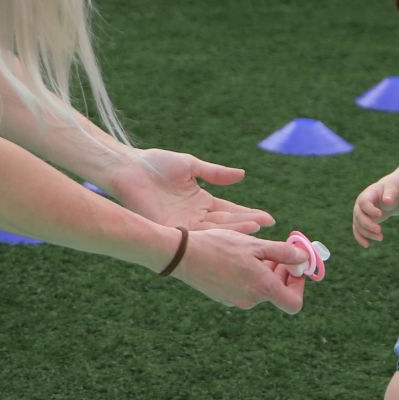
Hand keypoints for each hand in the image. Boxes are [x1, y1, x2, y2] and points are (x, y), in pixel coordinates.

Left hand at [108, 149, 273, 233]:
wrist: (129, 168)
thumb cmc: (157, 164)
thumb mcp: (192, 166)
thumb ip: (216, 173)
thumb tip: (242, 175)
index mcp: (200, 202)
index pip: (230, 211)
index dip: (248, 214)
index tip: (268, 218)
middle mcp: (195, 216)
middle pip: (226, 224)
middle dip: (248, 225)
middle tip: (269, 228)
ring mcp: (184, 224)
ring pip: (215, 231)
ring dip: (235, 231)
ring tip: (256, 231)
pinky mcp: (171, 228)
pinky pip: (196, 234)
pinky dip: (213, 235)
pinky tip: (228, 235)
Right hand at [172, 229, 307, 312]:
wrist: (182, 255)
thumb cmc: (219, 246)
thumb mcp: (255, 245)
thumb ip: (283, 253)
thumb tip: (304, 259)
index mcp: (262, 288)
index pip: (294, 303)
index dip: (299, 285)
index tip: (296, 266)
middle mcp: (250, 300)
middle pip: (277, 292)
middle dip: (283, 272)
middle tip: (279, 250)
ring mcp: (235, 300)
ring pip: (260, 289)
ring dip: (266, 271)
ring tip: (255, 250)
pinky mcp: (223, 297)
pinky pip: (244, 288)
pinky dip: (249, 274)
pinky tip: (237, 257)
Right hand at [352, 175, 398, 246]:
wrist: (384, 197)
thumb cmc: (388, 193)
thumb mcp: (391, 191)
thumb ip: (390, 195)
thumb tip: (388, 201)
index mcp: (366, 196)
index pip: (363, 203)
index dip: (370, 210)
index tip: (380, 215)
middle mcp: (359, 206)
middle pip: (359, 216)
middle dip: (368, 224)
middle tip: (380, 230)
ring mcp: (358, 215)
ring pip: (358, 226)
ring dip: (368, 233)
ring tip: (381, 238)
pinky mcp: (360, 223)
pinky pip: (357, 231)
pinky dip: (360, 238)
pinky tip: (367, 245)